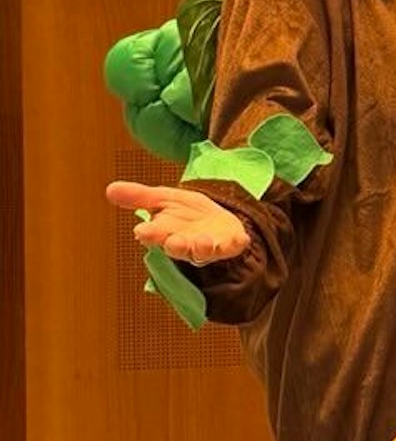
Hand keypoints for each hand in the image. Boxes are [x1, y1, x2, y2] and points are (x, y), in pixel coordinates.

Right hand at [105, 180, 249, 266]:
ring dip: (202, 247)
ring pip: (203, 251)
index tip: (142, 231)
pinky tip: (240, 239)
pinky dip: (235, 244)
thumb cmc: (185, 214)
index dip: (149, 233)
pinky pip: (233, 246)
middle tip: (171, 241)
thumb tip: (110, 188)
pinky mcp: (230, 244)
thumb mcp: (164, 199)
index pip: (154, 234)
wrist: (217, 220)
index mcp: (165, 232)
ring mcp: (208, 246)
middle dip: (175, 245)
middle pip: (178, 247)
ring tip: (202, 241)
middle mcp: (185, 243)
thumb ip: (139, 197)